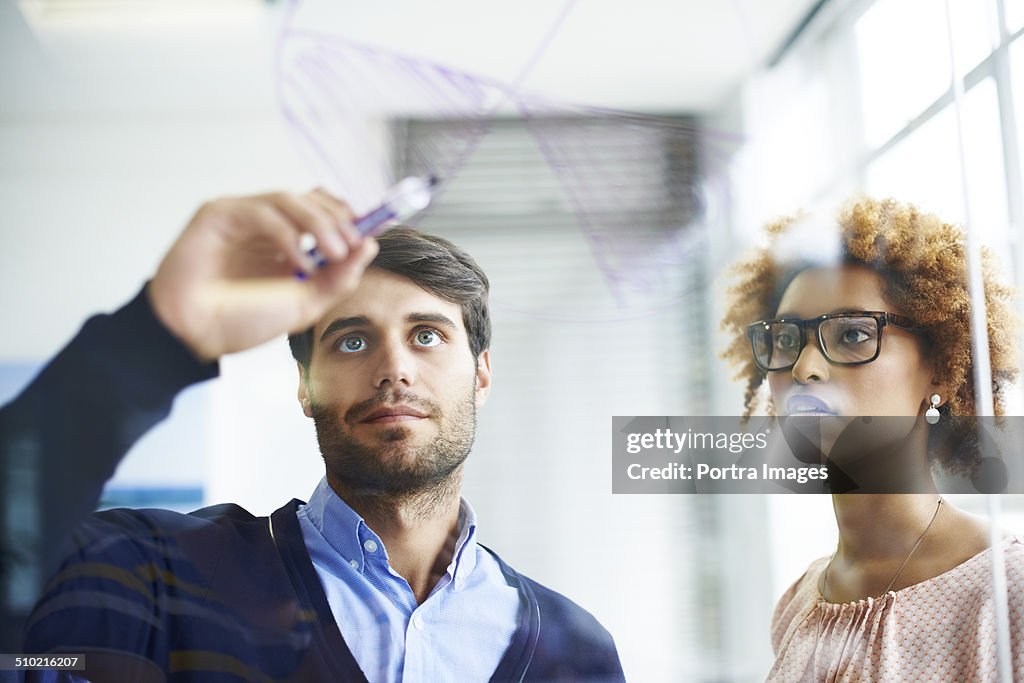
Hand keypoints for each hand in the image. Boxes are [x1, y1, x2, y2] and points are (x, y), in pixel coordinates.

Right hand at [148, 189, 377, 361]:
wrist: (194, 335)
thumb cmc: (242, 320)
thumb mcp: (305, 303)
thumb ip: (338, 278)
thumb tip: (369, 245)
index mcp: (287, 243)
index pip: (324, 211)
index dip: (349, 218)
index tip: (368, 236)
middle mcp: (266, 226)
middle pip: (311, 199)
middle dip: (338, 220)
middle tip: (351, 246)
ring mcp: (242, 217)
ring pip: (288, 199)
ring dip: (319, 222)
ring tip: (334, 251)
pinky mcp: (219, 214)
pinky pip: (261, 210)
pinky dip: (287, 232)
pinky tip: (299, 259)